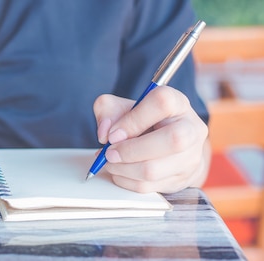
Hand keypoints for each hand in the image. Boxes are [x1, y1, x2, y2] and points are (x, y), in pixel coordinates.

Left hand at [93, 86, 209, 192]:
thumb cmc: (143, 122)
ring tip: (110, 162)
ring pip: (154, 169)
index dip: (133, 120)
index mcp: (177, 103)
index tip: (113, 133)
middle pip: (172, 140)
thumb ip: (107, 111)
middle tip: (109, 152)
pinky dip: (125, 181)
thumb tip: (105, 133)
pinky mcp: (181, 179)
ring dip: (123, 168)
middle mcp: (191, 128)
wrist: (166, 146)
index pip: (162, 103)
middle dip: (130, 150)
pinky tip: (119, 171)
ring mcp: (190, 157)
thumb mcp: (121, 107)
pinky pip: (148, 186)